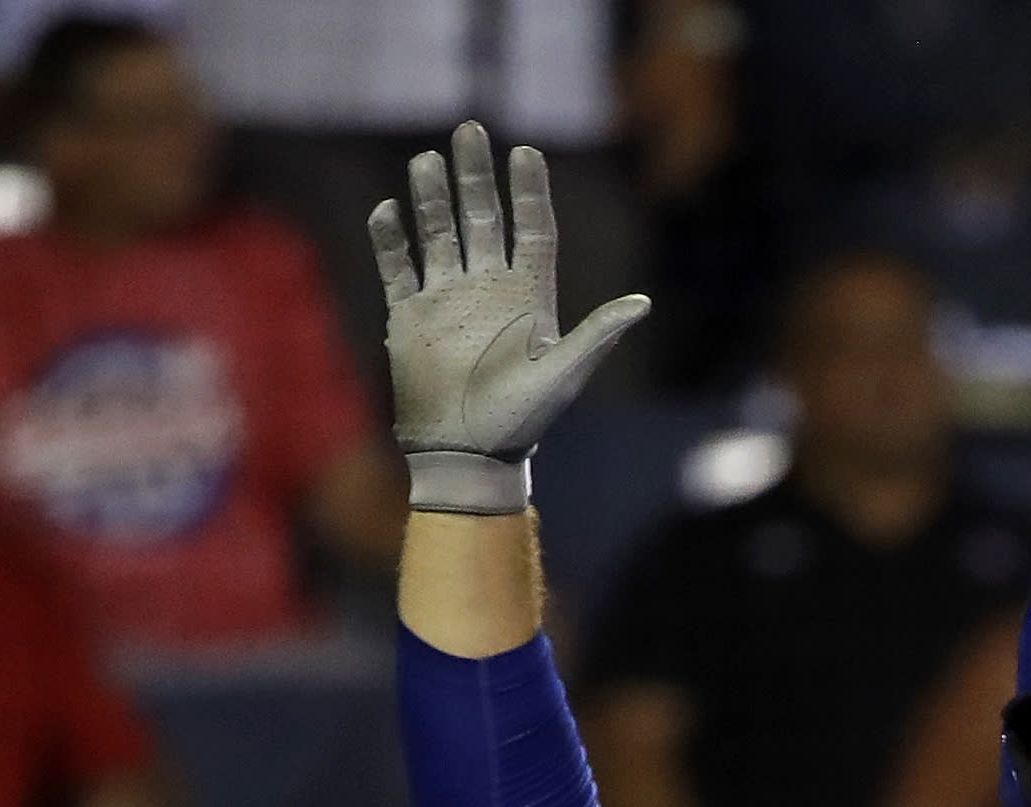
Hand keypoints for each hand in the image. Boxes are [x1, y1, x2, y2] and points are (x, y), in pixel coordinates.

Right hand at [370, 121, 649, 513]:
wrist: (466, 453)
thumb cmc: (520, 419)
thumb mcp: (562, 375)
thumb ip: (596, 336)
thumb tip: (642, 303)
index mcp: (528, 296)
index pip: (531, 231)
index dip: (529, 193)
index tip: (525, 153)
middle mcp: (486, 287)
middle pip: (482, 218)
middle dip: (476, 176)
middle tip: (471, 129)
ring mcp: (446, 298)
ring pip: (438, 233)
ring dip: (433, 197)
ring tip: (428, 160)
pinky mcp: (408, 314)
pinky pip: (398, 267)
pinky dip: (391, 239)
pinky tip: (388, 209)